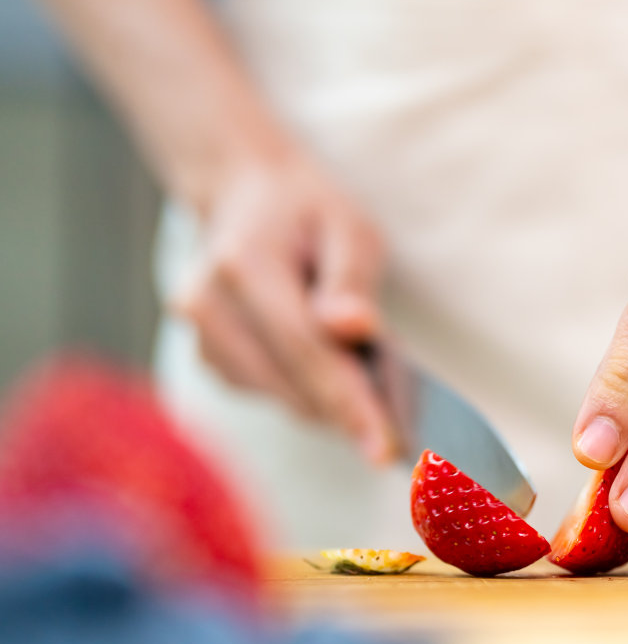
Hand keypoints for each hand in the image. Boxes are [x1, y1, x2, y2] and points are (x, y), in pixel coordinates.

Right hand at [172, 158, 395, 462]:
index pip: (304, 350)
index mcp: (244, 265)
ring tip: (372, 372)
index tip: (386, 450)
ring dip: (333, 399)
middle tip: (410, 414)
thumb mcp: (349, 227)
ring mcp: (201, 335)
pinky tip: (334, 364)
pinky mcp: (209, 358)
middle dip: (353, 408)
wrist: (246, 194)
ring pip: (283, 398)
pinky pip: (271, 394)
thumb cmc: (308, 210)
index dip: (349, 404)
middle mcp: (208, 304)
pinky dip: (310, 389)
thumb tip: (353, 329)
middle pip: (292, 385)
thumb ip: (350, 280)